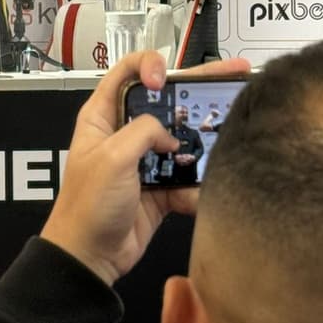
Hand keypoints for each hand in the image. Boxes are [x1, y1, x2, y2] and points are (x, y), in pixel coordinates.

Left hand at [40, 51, 250, 286]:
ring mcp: (144, 160)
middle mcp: (125, 132)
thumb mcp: (112, 156)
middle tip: (231, 74)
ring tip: (235, 125)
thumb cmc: (87, 205)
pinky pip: (186, 179)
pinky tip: (214, 184)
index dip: (149, 65)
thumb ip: (143, 132)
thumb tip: (169, 136)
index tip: (166, 79)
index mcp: (104, 115)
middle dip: (196, 86)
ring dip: (203, 139)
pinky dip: (199, 185)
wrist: (91, 256)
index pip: (127, 72)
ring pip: (180, 139)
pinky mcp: (160, 188)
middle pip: (164, 100)